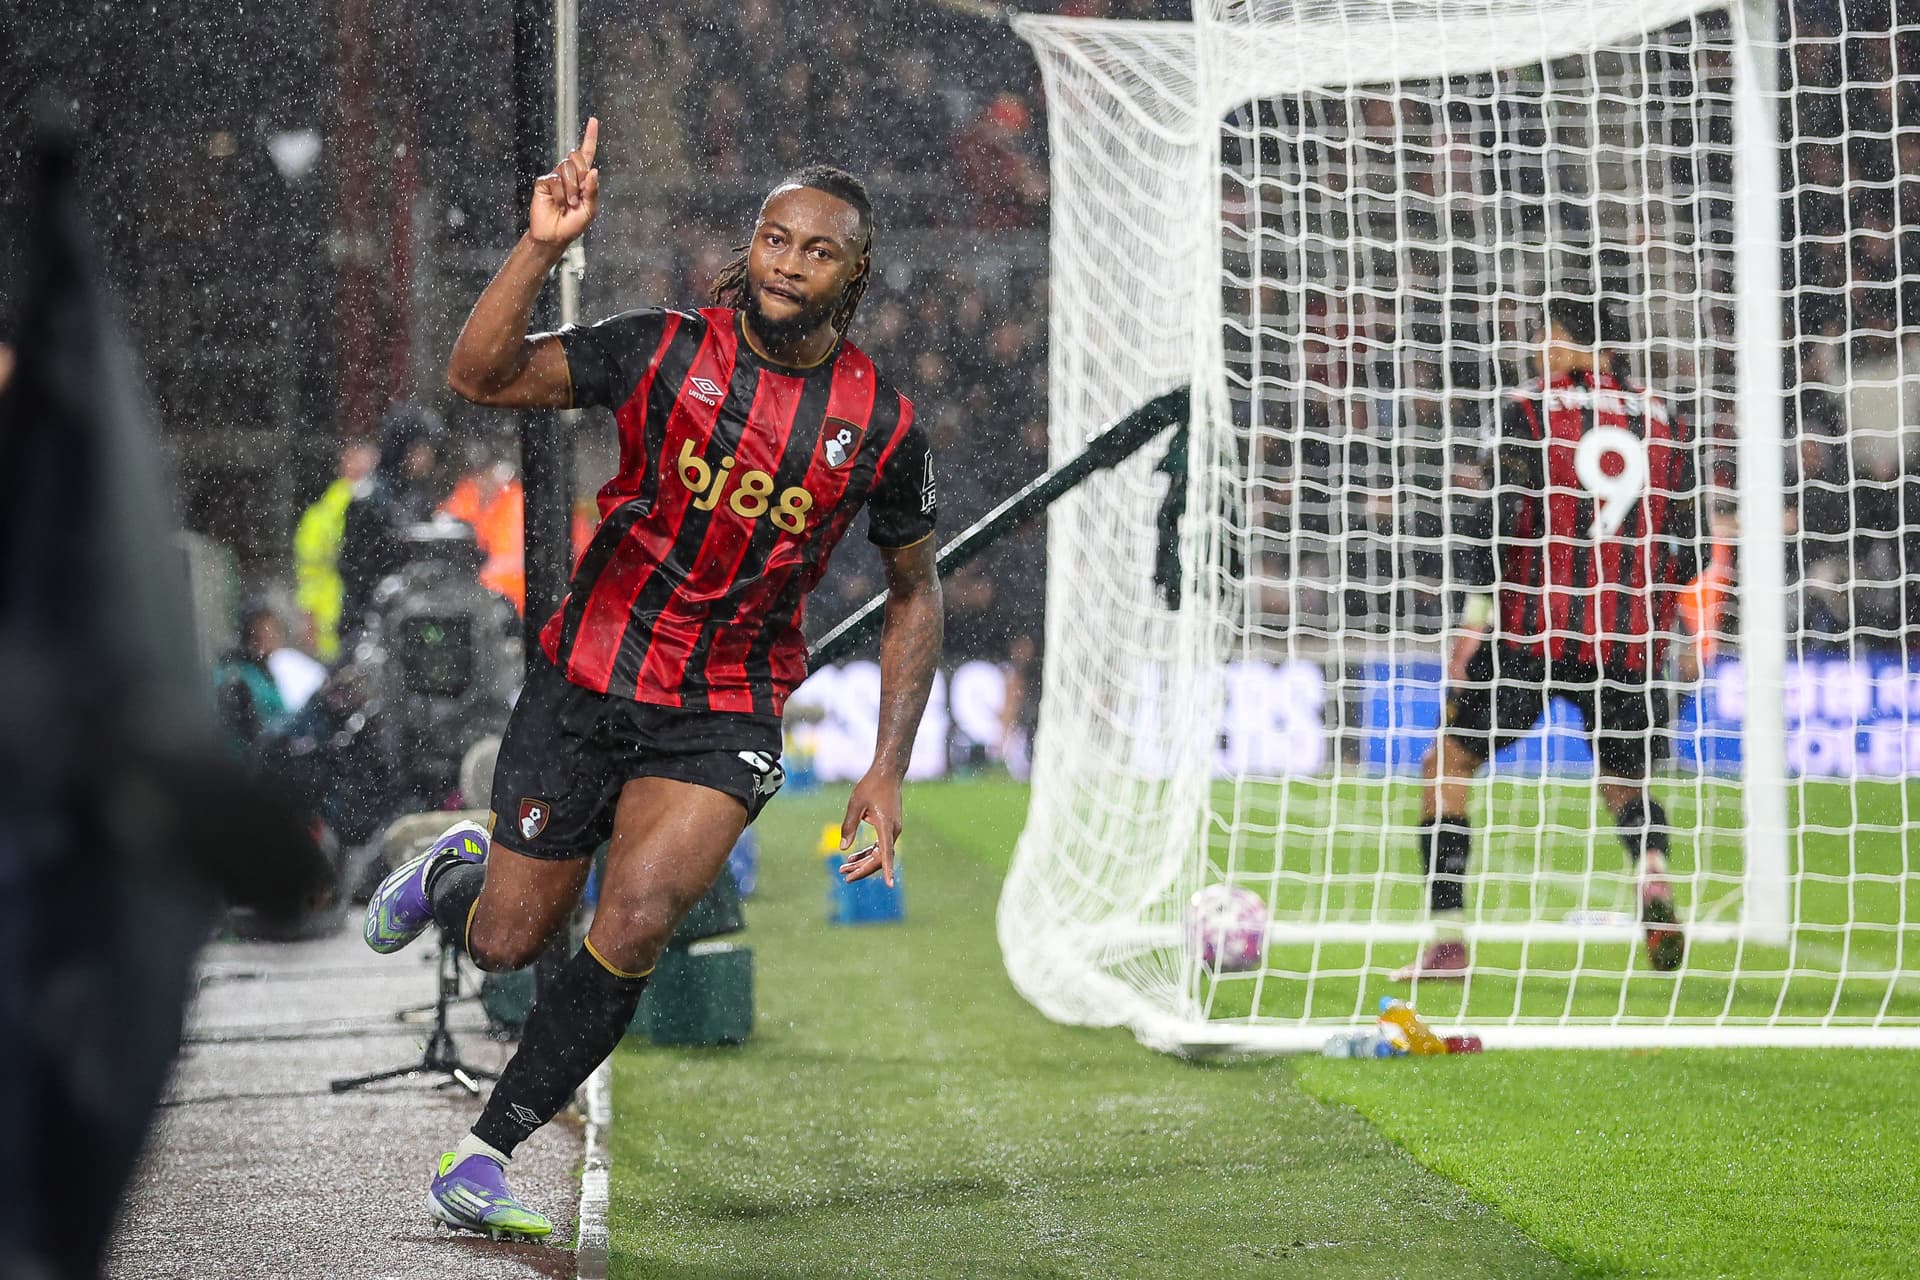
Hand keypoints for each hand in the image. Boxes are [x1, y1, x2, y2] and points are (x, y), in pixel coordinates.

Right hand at [529, 117, 599, 246]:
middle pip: (577, 158)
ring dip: (571, 190)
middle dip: (580, 178)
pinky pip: (554, 180)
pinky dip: (559, 194)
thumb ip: (592, 191)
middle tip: (577, 199)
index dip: (590, 137)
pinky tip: (557, 204)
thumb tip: (594, 171)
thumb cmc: (573, 224)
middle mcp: (569, 174)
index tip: (593, 120)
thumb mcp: (590, 210)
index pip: (587, 153)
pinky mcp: (543, 182)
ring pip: (566, 169)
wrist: (554, 235)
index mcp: (583, 178)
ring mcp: (555, 176)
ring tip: (568, 204)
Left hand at [839, 769, 903, 886]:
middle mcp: (893, 831)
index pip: (886, 853)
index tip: (890, 885)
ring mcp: (892, 830)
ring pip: (879, 854)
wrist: (887, 773)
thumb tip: (842, 848)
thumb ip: (848, 826)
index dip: (887, 870)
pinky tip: (853, 856)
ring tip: (843, 869)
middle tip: (843, 876)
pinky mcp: (889, 827)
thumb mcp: (855, 804)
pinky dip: (867, 852)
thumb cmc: (871, 786)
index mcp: (886, 826)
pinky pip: (879, 846)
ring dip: (863, 862)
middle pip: (879, 858)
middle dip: (862, 869)